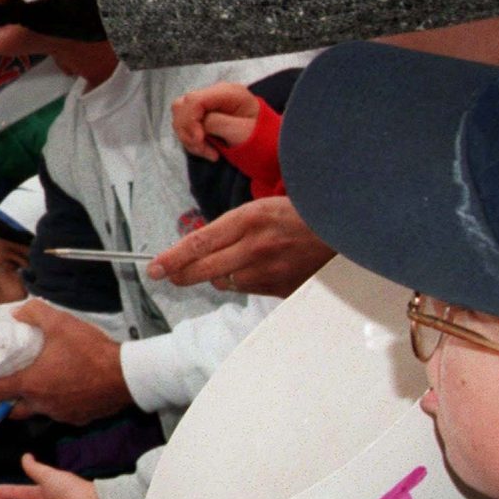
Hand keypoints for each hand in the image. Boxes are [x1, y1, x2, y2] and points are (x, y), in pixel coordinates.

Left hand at [0, 300, 127, 424]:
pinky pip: (61, 414)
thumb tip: (16, 312)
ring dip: (35, 401)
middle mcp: (42, 404)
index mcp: (31, 384)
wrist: (126, 374)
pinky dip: (58, 405)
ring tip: (42, 382)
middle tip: (14, 382)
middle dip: (9, 400)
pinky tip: (66, 389)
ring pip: (39, 412)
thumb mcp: (60, 322)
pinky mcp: (79, 419)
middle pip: (14, 411)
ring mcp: (61, 415)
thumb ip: (34, 313)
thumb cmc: (89, 350)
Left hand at [147, 196, 332, 296]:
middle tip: (169, 274)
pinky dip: (245, 282)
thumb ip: (227, 228)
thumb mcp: (258, 209)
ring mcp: (271, 272)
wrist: (343, 229)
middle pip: (205, 270)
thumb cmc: (297, 214)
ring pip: (225, 283)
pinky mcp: (283, 289)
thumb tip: (195, 248)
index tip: (154, 269)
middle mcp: (257, 248)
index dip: (173, 259)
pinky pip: (249, 290)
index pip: (199, 243)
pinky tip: (258, 268)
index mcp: (249, 220)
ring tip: (233, 260)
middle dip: (181, 274)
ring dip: (218, 275)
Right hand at [170, 83, 259, 160]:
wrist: (269, 145)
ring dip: (187, 137)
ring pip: (179, 116)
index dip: (190, 120)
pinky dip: (190, 140)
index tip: (199, 140)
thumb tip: (199, 125)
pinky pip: (184, 126)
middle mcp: (215, 94)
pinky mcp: (203, 116)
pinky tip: (206, 149)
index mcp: (228, 93)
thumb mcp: (241, 131)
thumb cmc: (261, 138)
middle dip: (187, 130)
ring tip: (207, 151)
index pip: (195, 99)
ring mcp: (208, 105)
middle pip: (182, 105)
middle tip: (203, 147)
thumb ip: (216, 123)